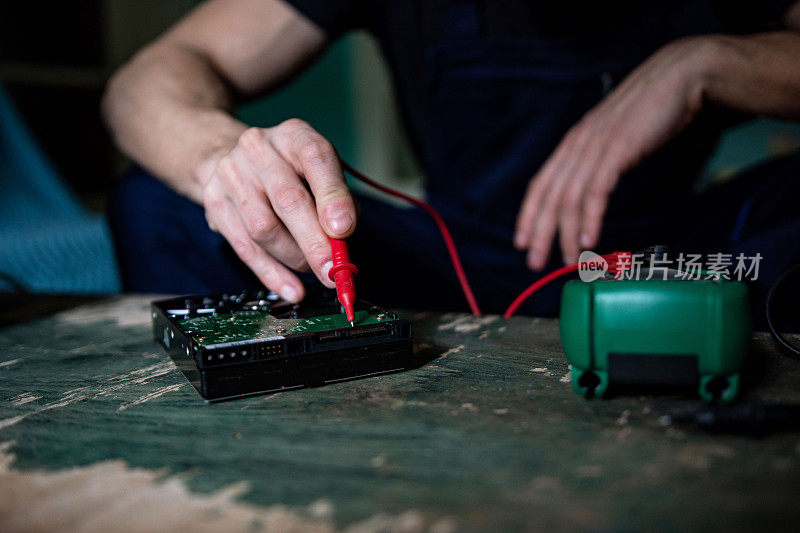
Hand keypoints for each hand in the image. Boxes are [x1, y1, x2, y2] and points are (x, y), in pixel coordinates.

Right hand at [199, 119, 355, 301]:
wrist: (232, 158)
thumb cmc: (290, 171)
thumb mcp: (319, 172)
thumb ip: (337, 201)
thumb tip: (342, 242)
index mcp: (294, 135)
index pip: (315, 158)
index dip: (332, 196)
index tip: (344, 231)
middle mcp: (259, 148)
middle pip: (287, 199)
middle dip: (314, 242)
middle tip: (333, 271)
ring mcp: (232, 174)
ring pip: (263, 228)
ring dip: (294, 258)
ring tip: (314, 269)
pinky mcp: (214, 201)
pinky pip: (244, 247)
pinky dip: (271, 273)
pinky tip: (291, 288)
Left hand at [514, 37, 715, 269]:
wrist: (679, 76)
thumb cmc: (650, 111)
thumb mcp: (615, 139)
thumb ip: (599, 161)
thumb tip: (591, 191)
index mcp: (573, 143)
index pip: (540, 184)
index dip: (529, 214)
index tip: (522, 241)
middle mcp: (578, 145)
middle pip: (550, 196)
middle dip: (540, 232)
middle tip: (535, 262)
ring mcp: (596, 146)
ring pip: (570, 197)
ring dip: (567, 233)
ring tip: (568, 259)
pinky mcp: (619, 148)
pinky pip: (598, 189)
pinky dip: (591, 217)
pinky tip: (589, 239)